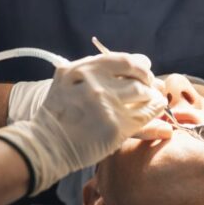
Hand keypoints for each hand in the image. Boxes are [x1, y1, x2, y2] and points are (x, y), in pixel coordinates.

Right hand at [0, 52, 166, 194]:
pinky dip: (154, 113)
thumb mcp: (68, 80)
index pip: (124, 60)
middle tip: (151, 87)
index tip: (144, 70)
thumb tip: (136, 64)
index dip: (139, 65)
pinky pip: (143, 116)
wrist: (47, 144)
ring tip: (155, 100)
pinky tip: (155, 112)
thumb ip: (95, 69)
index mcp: (84, 68)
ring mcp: (106, 105)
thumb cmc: (59, 111)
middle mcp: (96, 84)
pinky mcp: (115, 128)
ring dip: (152, 97)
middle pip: (136, 76)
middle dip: (148, 81)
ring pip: (143, 94)